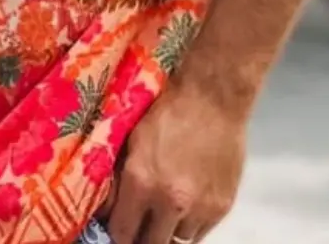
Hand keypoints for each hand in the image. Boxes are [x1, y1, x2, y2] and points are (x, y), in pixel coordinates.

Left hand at [103, 82, 246, 243]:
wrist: (213, 99)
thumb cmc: (167, 111)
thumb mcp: (131, 139)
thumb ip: (118, 176)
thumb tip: (106, 206)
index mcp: (141, 181)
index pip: (123, 232)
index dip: (117, 234)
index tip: (116, 229)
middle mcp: (170, 202)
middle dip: (140, 239)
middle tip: (137, 228)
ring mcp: (199, 208)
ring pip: (178, 243)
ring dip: (166, 233)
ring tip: (161, 217)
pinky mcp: (222, 208)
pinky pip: (200, 233)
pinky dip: (188, 227)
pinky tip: (182, 210)